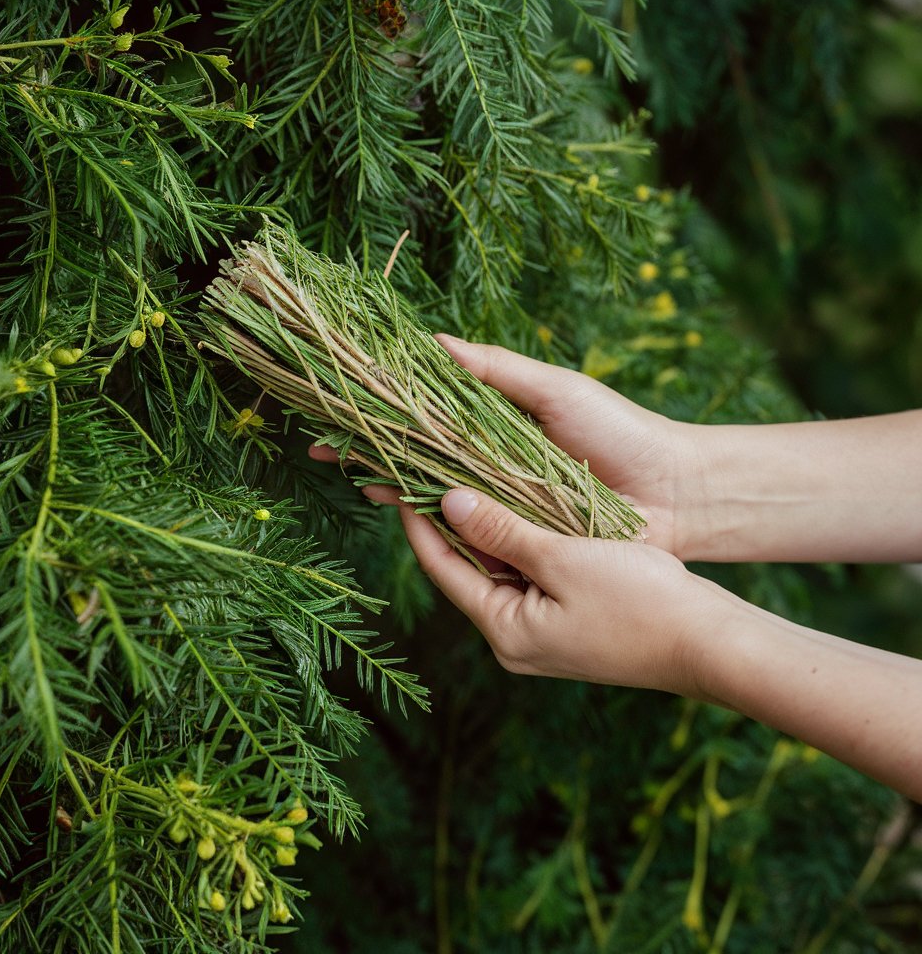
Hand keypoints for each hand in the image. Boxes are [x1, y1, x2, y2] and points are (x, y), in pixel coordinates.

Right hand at [310, 333, 705, 555]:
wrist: (677, 491)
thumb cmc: (620, 431)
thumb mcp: (555, 390)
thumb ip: (495, 372)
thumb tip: (435, 342)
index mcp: (496, 426)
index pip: (426, 414)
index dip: (384, 409)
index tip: (341, 401)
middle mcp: (491, 465)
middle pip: (420, 455)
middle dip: (372, 448)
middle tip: (324, 444)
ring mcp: (502, 505)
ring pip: (436, 493)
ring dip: (391, 482)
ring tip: (353, 473)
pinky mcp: (517, 540)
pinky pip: (469, 531)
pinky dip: (433, 521)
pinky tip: (399, 509)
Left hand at [398, 485, 717, 692]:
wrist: (711, 643)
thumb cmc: (640, 603)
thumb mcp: (561, 558)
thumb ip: (501, 529)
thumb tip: (447, 501)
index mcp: (505, 631)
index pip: (441, 568)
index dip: (418, 521)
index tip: (400, 479)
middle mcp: (516, 638)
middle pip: (468, 568)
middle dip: (450, 519)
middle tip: (428, 467)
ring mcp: (544, 631)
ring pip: (502, 567)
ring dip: (488, 524)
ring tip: (466, 472)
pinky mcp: (571, 619)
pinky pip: (532, 573)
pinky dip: (522, 538)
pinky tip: (518, 500)